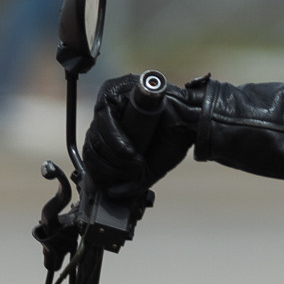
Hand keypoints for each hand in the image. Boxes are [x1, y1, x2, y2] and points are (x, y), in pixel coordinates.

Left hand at [81, 72, 203, 204]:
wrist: (192, 123)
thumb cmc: (171, 140)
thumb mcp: (147, 169)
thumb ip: (130, 182)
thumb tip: (112, 193)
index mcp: (111, 131)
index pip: (92, 151)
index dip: (96, 170)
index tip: (105, 185)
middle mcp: (108, 114)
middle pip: (91, 143)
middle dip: (107, 166)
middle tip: (128, 175)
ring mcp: (110, 100)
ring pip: (96, 132)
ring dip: (114, 156)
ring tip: (135, 164)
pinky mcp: (117, 90)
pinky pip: (105, 116)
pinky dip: (114, 138)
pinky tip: (129, 151)